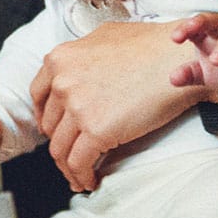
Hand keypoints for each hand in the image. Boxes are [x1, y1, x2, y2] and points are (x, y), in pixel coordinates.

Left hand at [31, 20, 213, 191]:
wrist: (179, 58)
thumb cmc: (152, 45)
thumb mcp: (105, 37)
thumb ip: (83, 54)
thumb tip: (79, 69)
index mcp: (60, 59)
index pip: (38, 95)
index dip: (45, 116)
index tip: (54, 128)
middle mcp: (62, 82)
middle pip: (50, 125)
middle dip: (60, 142)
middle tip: (72, 153)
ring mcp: (77, 107)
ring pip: (60, 148)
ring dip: (68, 166)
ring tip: (79, 176)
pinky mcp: (96, 130)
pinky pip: (78, 162)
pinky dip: (81, 176)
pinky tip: (90, 180)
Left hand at [169, 13, 217, 96]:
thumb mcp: (204, 73)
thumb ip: (189, 74)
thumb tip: (173, 78)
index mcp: (210, 34)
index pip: (197, 24)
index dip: (186, 28)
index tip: (175, 38)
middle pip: (215, 21)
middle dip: (202, 23)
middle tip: (191, 35)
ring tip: (216, 61)